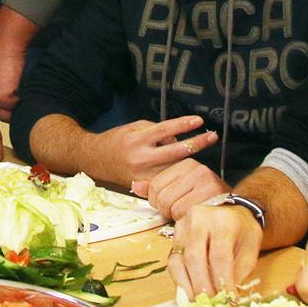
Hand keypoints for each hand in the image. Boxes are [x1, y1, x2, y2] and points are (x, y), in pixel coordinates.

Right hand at [88, 114, 215, 188]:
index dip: (183, 125)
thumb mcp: (133, 128)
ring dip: (190, 158)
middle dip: (197, 143)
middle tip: (213, 136)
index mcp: (137, 140)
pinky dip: (178, 172)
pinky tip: (187, 166)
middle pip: (176, 152)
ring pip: (175, 167)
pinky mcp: (144, 186)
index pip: (165, 130)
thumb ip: (155, 130)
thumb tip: (175, 138)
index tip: (199, 120)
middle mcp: (141, 159)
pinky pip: (167, 179)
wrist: (95, 160)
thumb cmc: (116, 140)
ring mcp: (143, 175)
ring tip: (202, 148)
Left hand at [132, 151, 228, 219]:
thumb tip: (136, 187)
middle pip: (162, 197)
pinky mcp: (213, 196)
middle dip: (165, 210)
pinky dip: (186, 220)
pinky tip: (194, 216)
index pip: (155, 185)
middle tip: (176, 211)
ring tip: (186, 213)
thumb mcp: (179, 187)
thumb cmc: (204, 198)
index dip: (155, 200)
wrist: (235, 207)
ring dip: (176, 216)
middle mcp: (196, 169)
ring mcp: (206, 182)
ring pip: (172, 207)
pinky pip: (186, 214)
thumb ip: (157, 187)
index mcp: (185, 164)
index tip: (164, 204)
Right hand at [169, 204, 263, 296]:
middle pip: (194, 257)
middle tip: (210, 305)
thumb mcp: (251, 249)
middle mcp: (199, 219)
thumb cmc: (243, 231)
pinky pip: (173, 262)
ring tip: (199, 302)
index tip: (227, 300)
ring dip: (188, 286)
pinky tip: (189, 292)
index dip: (222, 281)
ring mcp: (182, 226)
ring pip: (179, 260)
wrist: (230, 212)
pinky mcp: (174, 235)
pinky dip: (180, 280)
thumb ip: (240, 271)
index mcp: (223, 221)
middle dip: (202, 286)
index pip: (219, 255)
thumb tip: (227, 296)